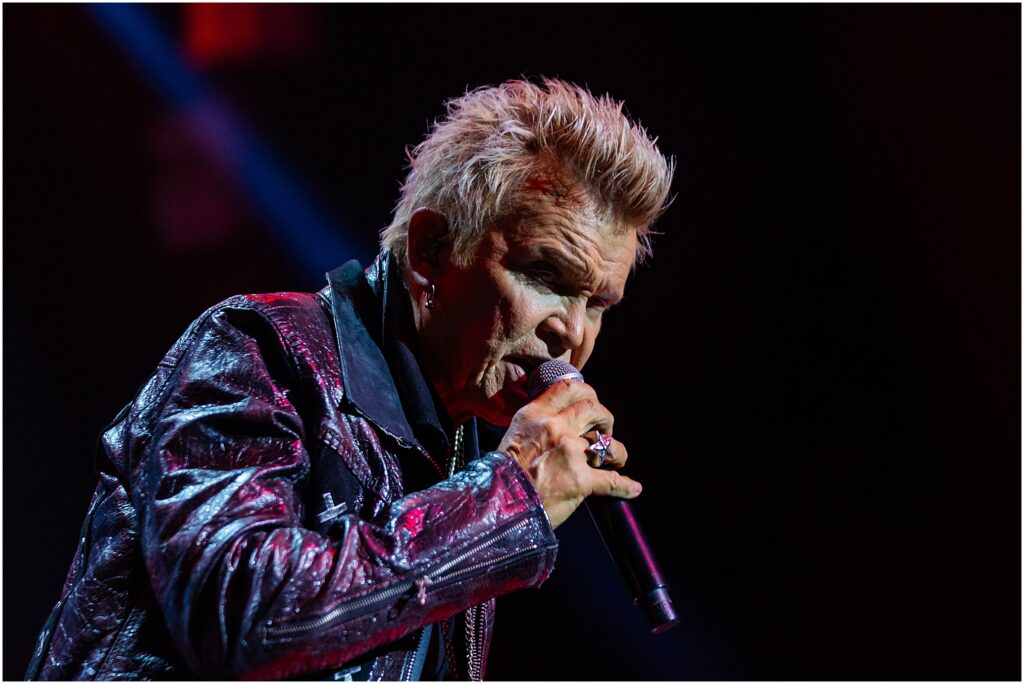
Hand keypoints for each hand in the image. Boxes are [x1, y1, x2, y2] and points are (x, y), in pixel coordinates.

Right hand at [498, 379, 641, 528]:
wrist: (497, 506)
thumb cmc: (501, 477)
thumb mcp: (513, 438)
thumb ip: (534, 428)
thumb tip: (552, 426)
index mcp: (535, 415)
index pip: (568, 388)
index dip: (586, 392)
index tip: (591, 402)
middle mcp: (555, 427)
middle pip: (594, 408)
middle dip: (606, 419)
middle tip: (605, 431)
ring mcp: (569, 452)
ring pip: (607, 444)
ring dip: (617, 452)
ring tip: (617, 460)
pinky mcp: (580, 480)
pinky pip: (611, 481)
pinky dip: (624, 486)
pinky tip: (632, 488)